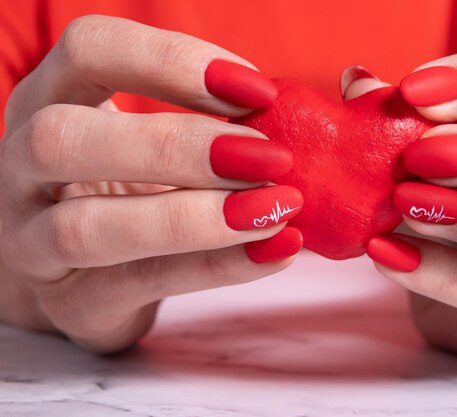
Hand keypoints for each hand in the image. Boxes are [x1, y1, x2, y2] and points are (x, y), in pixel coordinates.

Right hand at [0, 15, 303, 352]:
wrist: (89, 272)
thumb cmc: (136, 188)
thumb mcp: (159, 139)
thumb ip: (222, 117)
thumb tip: (329, 97)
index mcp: (50, 99)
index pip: (90, 50)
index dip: (172, 61)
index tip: (258, 90)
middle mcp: (24, 165)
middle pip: (66, 138)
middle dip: (178, 144)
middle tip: (269, 156)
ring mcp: (32, 241)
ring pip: (88, 226)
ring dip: (195, 217)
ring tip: (275, 208)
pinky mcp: (72, 301)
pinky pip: (139, 284)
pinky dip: (217, 267)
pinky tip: (275, 250)